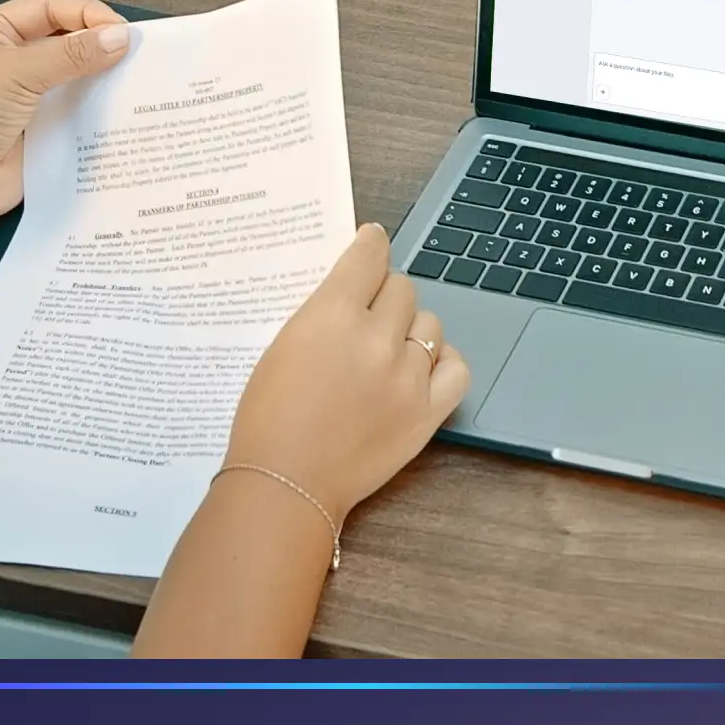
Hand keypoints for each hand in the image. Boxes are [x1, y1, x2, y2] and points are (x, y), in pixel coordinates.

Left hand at [0, 0, 130, 222]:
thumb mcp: (18, 72)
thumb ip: (72, 53)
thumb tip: (123, 37)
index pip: (50, 8)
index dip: (87, 13)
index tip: (123, 30)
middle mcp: (15, 59)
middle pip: (67, 39)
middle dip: (100, 43)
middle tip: (139, 54)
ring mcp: (32, 94)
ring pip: (78, 75)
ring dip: (105, 76)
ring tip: (141, 79)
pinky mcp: (47, 126)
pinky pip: (80, 110)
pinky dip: (102, 108)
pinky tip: (129, 109)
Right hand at [222, 225, 470, 523]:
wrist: (285, 483)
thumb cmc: (267, 420)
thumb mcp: (281, 348)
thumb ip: (322, 315)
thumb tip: (351, 292)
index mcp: (332, 316)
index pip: (368, 258)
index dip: (372, 245)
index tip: (374, 241)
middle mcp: (375, 339)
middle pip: (403, 290)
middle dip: (387, 297)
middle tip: (373, 313)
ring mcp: (406, 376)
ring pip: (430, 326)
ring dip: (412, 330)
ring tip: (391, 348)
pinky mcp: (426, 412)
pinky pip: (456, 369)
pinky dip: (443, 363)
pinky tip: (424, 368)